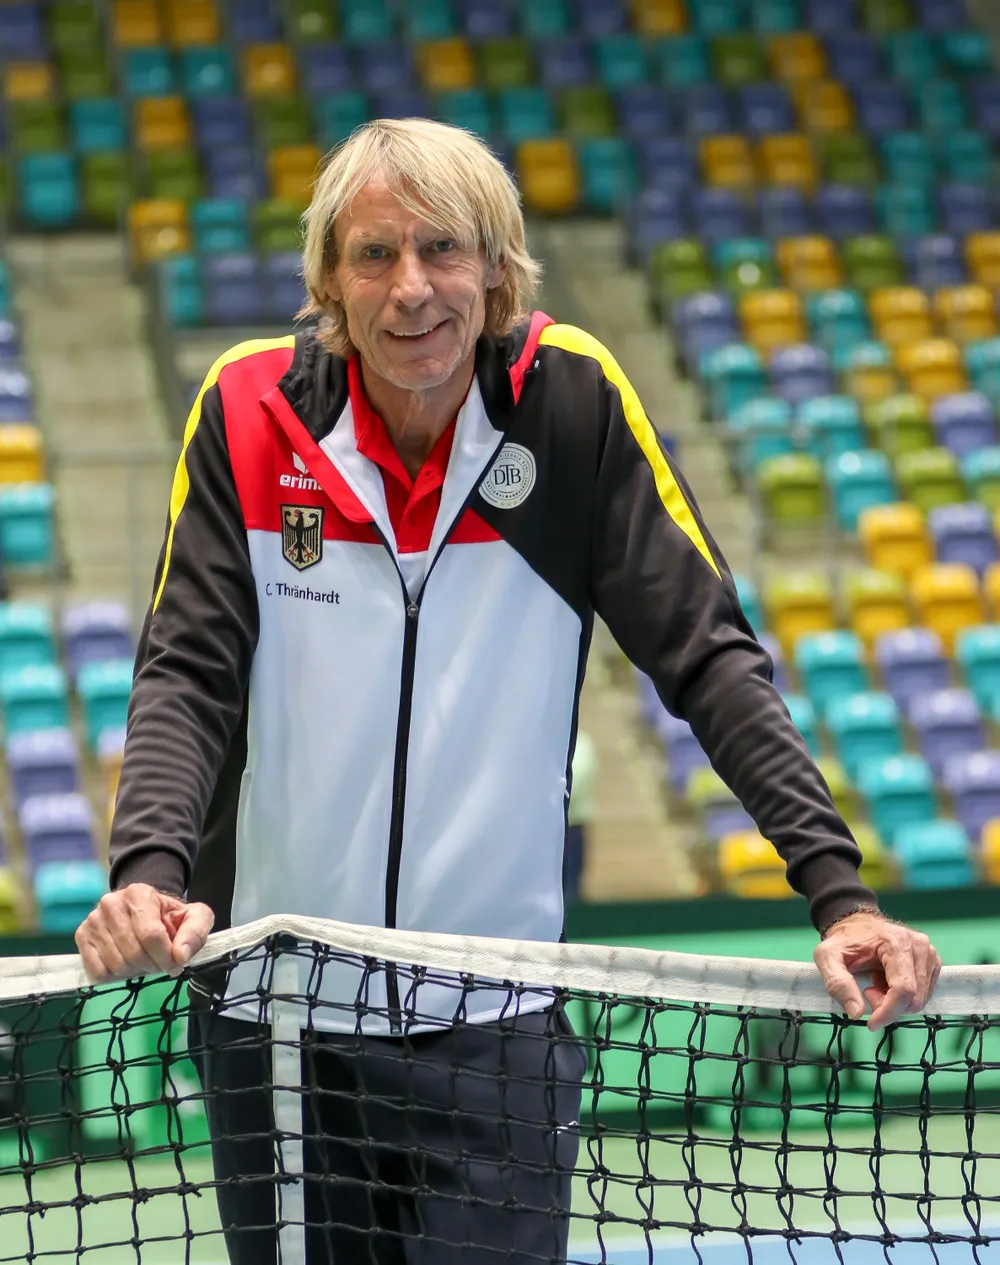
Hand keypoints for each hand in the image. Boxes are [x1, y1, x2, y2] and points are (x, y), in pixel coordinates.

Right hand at [75, 883, 214, 984]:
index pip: (151, 935)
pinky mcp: (82, 936)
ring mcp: (93, 919)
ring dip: (134, 971)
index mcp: (139, 893)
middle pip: (133, 953)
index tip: (175, 963)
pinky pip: (97, 971)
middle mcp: (111, 903)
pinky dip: (114, 976)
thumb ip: (195, 932)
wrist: (145, 910)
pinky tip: (125, 963)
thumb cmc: (169, 917)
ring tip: (143, 960)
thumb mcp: (194, 917)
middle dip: (152, 965)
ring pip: (116, 964)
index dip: (166, 956)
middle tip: (159, 962)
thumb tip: (180, 955)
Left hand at [813, 910, 940, 1031]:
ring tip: (876, 983)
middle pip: (914, 999)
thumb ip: (837, 983)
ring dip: (895, 1001)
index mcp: (896, 942)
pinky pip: (924, 994)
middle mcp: (920, 946)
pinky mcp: (933, 961)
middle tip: (867, 992)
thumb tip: (856, 1012)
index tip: (870, 1024)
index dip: (888, 1012)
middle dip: (888, 1006)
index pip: (903, 989)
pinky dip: (904, 996)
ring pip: (920, 999)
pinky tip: (887, 981)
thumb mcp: (827, 957)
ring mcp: (930, 953)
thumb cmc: (843, 941)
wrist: (856, 924)